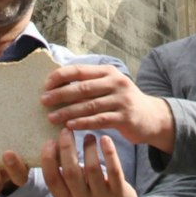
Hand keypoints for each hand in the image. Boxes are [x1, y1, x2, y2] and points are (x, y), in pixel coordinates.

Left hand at [41, 65, 175, 151]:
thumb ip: (89, 84)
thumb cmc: (122, 101)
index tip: (45, 84)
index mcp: (108, 71)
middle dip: (61, 94)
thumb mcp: (109, 86)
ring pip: (89, 105)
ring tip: (51, 117)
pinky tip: (70, 127)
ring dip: (68, 111)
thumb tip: (57, 85)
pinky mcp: (125, 117)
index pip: (80, 70)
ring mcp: (121, 100)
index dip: (61, 76)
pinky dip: (83, 123)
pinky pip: (99, 120)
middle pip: (83, 88)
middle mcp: (116, 83)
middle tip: (43, 101)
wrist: (152, 117)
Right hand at [42, 130, 142, 196]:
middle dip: (66, 148)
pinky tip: (105, 139)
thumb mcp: (72, 195)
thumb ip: (64, 176)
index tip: (50, 141)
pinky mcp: (119, 193)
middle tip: (66, 131)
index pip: (52, 179)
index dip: (48, 159)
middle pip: (71, 172)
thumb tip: (53, 145)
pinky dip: (109, 153)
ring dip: (89, 148)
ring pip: (93, 169)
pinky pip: (114, 170)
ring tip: (89, 135)